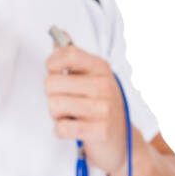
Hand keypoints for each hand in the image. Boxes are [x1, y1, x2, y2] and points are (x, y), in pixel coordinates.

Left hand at [44, 44, 126, 174]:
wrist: (123, 141)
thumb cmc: (101, 106)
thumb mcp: (91, 77)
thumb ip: (72, 57)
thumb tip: (58, 34)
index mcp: (100, 67)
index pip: (67, 54)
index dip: (52, 65)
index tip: (55, 73)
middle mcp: (104, 85)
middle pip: (52, 82)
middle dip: (52, 96)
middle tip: (66, 102)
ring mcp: (105, 108)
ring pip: (54, 106)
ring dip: (56, 115)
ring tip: (71, 116)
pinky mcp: (100, 131)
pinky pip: (61, 128)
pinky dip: (61, 131)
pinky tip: (72, 129)